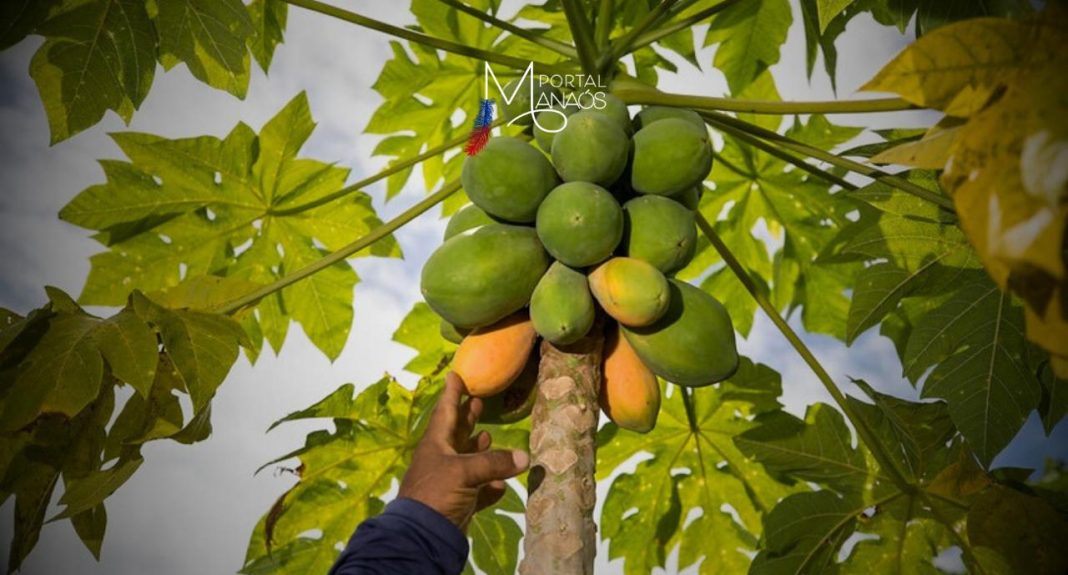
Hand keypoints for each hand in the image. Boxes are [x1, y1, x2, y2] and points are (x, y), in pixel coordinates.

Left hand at [398, 371, 529, 530]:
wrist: (423, 535)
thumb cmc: (437, 493)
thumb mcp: (465, 472)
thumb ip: (494, 463)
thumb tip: (524, 457)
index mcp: (436, 445)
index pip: (445, 412)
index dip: (452, 394)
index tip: (455, 374)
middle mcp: (441, 459)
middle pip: (457, 433)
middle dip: (467, 418)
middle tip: (477, 400)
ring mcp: (449, 482)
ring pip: (467, 461)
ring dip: (478, 450)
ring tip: (488, 436)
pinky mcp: (458, 502)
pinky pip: (477, 490)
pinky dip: (488, 486)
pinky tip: (500, 484)